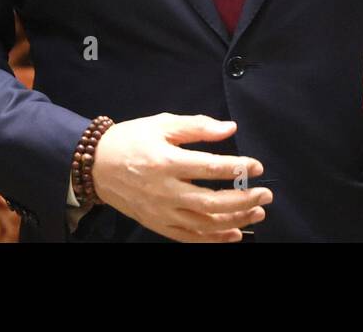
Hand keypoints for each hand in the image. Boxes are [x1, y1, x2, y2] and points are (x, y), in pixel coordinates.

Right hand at [92, 113, 271, 242]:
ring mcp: (160, 212)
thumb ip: (198, 126)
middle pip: (211, 202)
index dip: (237, 168)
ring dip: (235, 221)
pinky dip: (213, 239)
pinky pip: (188, 237)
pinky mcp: (157, 224)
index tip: (257, 166)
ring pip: (203, 224)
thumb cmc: (132, 139)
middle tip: (266, 194)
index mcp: (166, 162)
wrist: (96, 165)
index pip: (209, 168)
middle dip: (243, 200)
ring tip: (257, 213)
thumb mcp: (163, 123)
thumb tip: (230, 128)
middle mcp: (164, 191)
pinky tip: (234, 234)